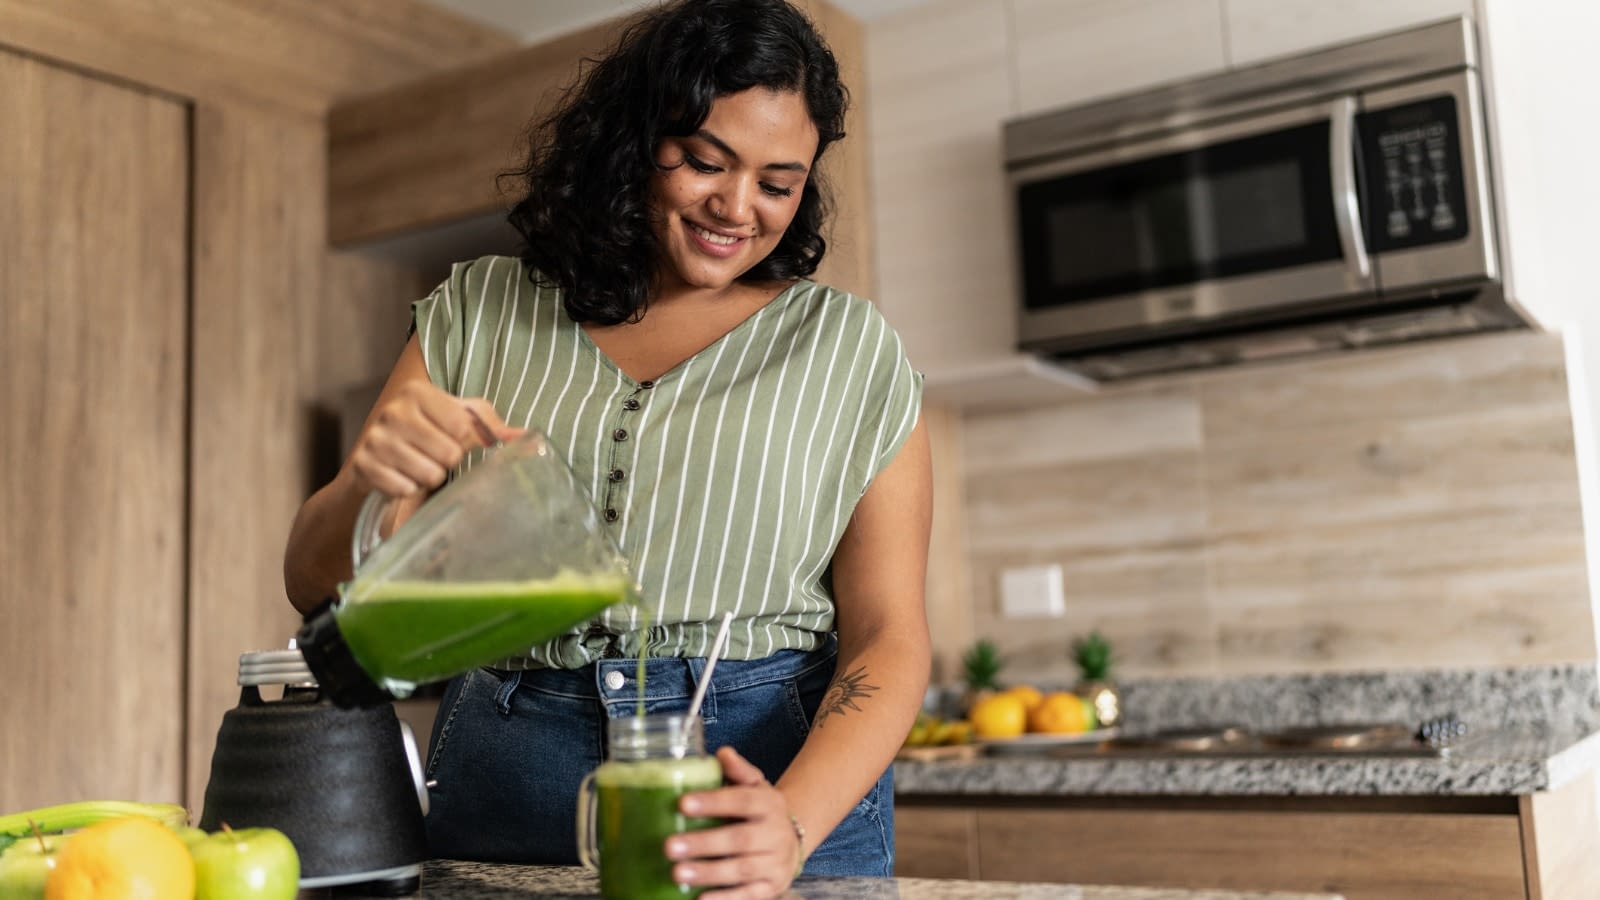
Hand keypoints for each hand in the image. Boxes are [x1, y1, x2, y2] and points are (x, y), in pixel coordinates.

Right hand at [344, 381, 522, 498]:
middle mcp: (393, 411)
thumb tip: (526, 437)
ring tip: (420, 466)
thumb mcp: (457, 419)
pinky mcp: (363, 465)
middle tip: (435, 456)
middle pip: (448, 452)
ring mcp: (375, 439)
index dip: (463, 440)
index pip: (461, 425)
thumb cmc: (427, 431)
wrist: (376, 454)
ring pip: (428, 474)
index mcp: (417, 392)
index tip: (453, 438)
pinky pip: (405, 488)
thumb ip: (490, 424)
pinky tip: (404, 477)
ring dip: (430, 477)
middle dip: (448, 462)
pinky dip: (410, 488)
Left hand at [666, 747, 805, 898]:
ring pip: (742, 870)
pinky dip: (724, 899)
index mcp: (769, 804)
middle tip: (669, 846)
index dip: (713, 802)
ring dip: (708, 873)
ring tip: (677, 873)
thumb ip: (739, 771)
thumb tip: (722, 753)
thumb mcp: (756, 786)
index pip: (742, 800)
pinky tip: (699, 899)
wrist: (793, 839)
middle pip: (739, 839)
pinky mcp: (771, 888)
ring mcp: (775, 863)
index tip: (682, 803)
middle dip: (703, 843)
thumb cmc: (761, 811)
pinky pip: (748, 895)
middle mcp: (776, 834)